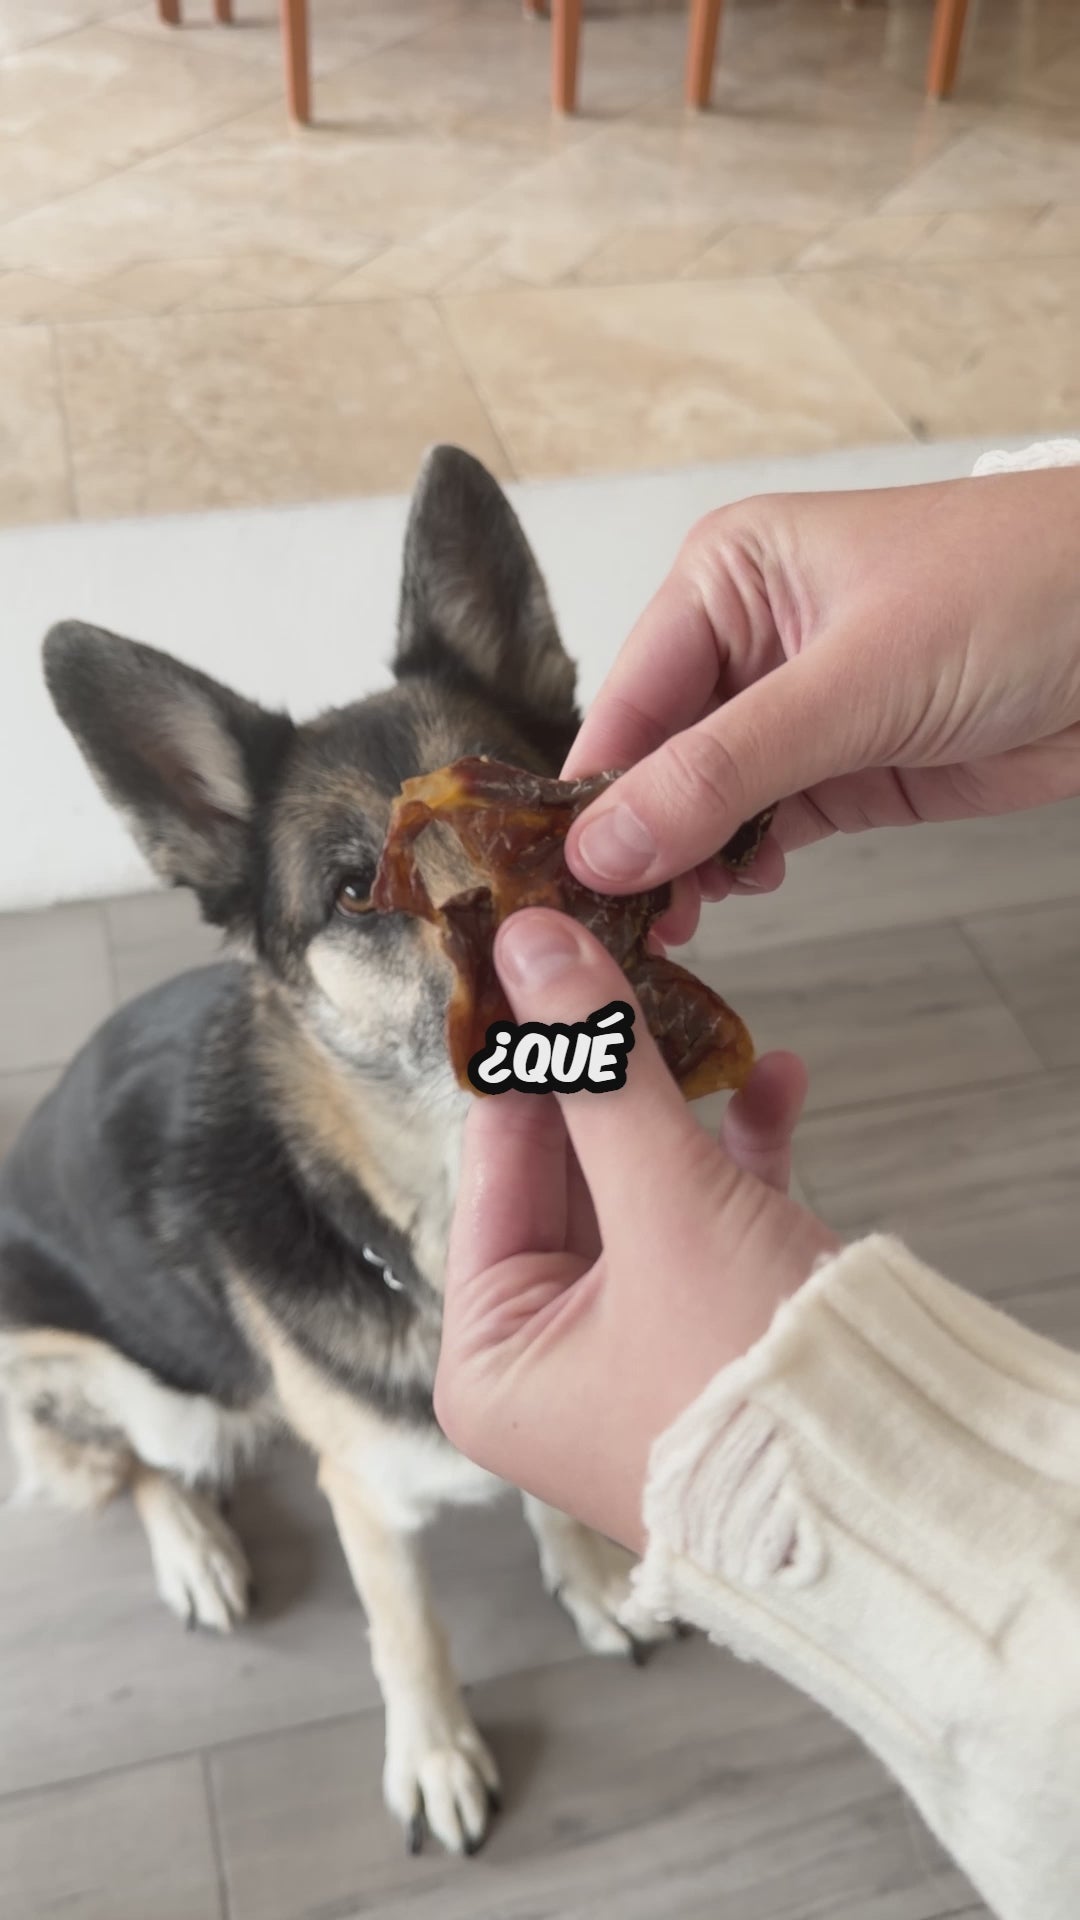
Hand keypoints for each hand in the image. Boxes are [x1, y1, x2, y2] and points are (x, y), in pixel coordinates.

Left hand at [435, 909, 838, 1552]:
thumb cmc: (749, 1387)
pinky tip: (777, 1081)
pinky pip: (706, 1220)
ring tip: (707, 1017)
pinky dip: (739, 1152)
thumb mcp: (663, 1206)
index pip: (493, 1169)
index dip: (523, 1056)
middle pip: (568, 1172)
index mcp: (491, 1360)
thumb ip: (599, 1070)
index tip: (538, 957)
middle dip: (612, 1074)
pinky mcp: (711, 1334)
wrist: (898, 1491)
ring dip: (682, 1105)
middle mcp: (549, 1361)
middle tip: (623, 967)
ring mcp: (633, 1348)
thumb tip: (530, 946)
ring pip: (641, 1186)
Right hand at [562, 471, 1079, 922]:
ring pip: (704, 803)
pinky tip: (738, 892)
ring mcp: (797, 710)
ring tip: (673, 926)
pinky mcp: (846, 769)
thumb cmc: (1019, 596)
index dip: (592, 795)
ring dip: (688, 864)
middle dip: (637, 841)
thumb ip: (725, 771)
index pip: (627, 699)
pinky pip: (765, 827)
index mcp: (728, 577)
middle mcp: (747, 640)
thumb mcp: (854, 682)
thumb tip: (605, 847)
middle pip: (656, 758)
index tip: (562, 886)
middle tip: (613, 927)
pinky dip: (744, 865)